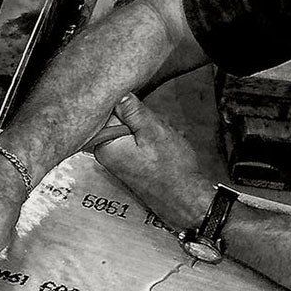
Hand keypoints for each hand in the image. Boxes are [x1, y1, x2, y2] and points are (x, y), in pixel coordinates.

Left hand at [94, 94, 212, 228]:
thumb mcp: (154, 130)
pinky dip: (149, 139)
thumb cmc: (172, 169)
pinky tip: (161, 146)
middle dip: (140, 118)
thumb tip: (117, 93)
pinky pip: (135, 140)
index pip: (107, 109)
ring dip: (148, 128)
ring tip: (161, 140)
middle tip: (155, 127)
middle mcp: (106, 152)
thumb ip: (133, 110)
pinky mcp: (127, 161)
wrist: (185, 196)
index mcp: (105, 144)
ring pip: (130, 128)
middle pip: (119, 118)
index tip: (142, 111)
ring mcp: (116, 158)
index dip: (128, 105)